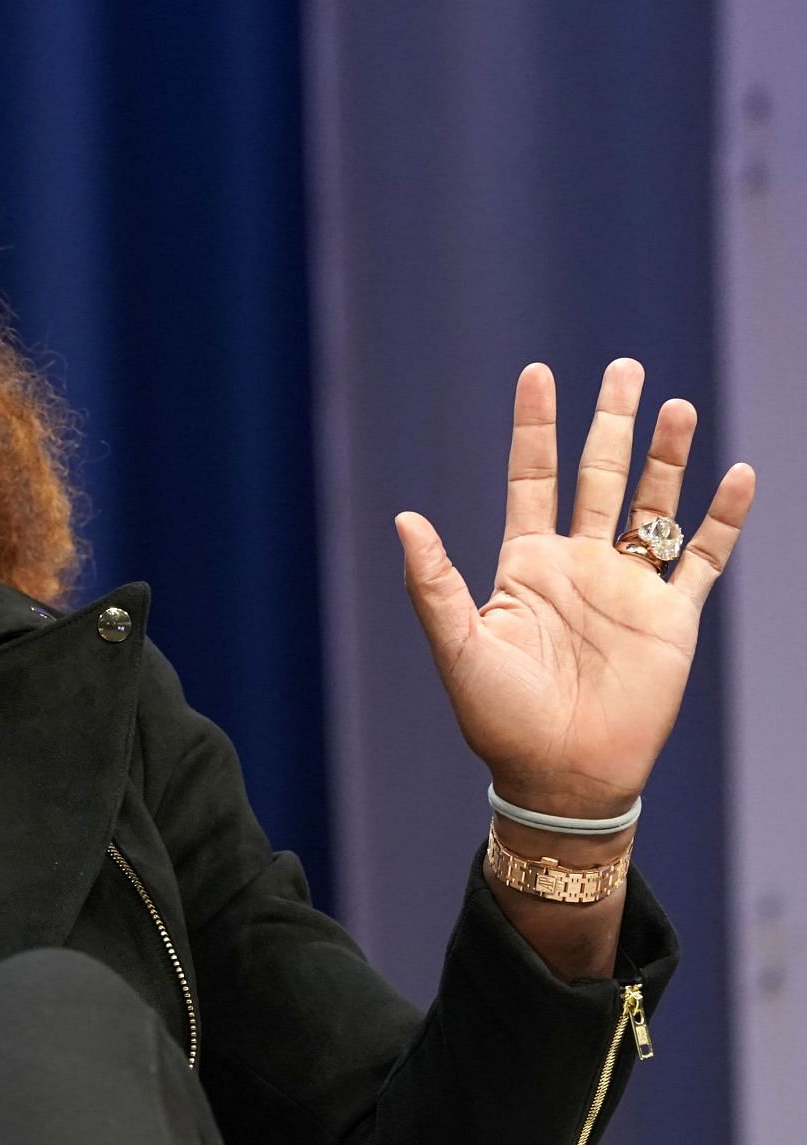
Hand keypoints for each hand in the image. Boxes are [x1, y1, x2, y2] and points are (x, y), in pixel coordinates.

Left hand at [396, 359, 753, 817]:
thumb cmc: (499, 718)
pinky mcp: (672, 618)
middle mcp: (579, 566)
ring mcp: (628, 588)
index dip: (535, 428)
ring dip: (666, 457)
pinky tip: (738, 475)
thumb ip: (433, 582)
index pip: (532, 478)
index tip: (538, 374)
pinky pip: (703, 557)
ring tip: (676, 405)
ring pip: (653, 505)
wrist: (561, 776)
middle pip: (598, 476)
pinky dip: (722, 518)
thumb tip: (405, 518)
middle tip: (624, 368)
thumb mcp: (458, 646)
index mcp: (525, 566)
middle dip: (611, 423)